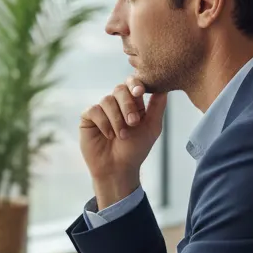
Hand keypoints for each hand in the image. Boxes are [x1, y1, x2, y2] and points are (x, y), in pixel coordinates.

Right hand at [80, 78, 166, 208]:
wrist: (118, 169)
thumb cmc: (135, 150)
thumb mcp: (152, 127)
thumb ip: (157, 106)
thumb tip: (164, 87)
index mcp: (132, 103)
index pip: (132, 84)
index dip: (135, 84)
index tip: (140, 92)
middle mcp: (116, 103)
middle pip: (119, 89)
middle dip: (128, 105)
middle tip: (133, 123)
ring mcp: (101, 109)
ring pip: (107, 100)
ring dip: (117, 119)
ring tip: (121, 136)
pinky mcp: (88, 117)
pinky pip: (94, 110)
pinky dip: (104, 123)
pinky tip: (108, 136)